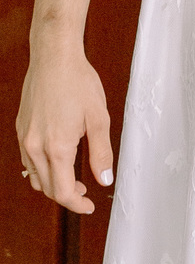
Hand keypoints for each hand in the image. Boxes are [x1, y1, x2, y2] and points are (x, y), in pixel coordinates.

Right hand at [16, 41, 112, 214]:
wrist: (54, 57)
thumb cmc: (78, 82)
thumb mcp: (99, 118)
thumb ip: (101, 153)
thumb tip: (104, 179)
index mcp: (56, 147)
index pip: (62, 191)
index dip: (77, 204)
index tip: (89, 205)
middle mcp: (35, 147)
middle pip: (47, 188)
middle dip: (67, 194)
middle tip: (85, 190)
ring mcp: (24, 138)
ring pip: (35, 176)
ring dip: (52, 182)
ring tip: (72, 175)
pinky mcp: (20, 129)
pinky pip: (28, 160)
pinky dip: (42, 167)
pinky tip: (57, 157)